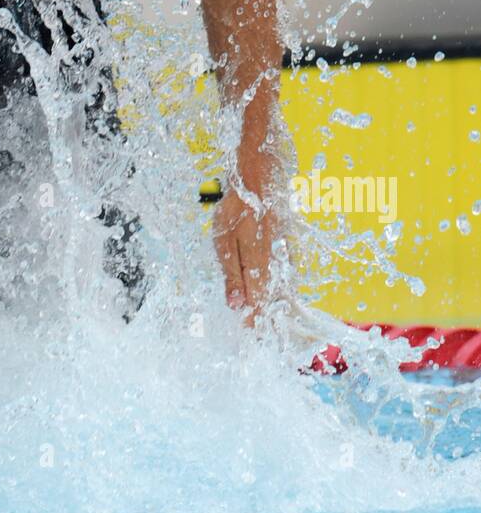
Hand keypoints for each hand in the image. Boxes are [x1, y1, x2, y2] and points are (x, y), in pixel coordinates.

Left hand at [212, 187, 276, 326]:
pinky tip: (280, 294)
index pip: (258, 302)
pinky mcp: (288, 243)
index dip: (253, 320)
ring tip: (274, 324)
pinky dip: (282, 288)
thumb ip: (232, 273)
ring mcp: (285, 252)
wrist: (261, 174)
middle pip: (274, 299)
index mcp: (259, 264)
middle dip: (269, 319)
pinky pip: (287, 274)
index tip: (251, 337)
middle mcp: (277, 262)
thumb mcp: (224, 239)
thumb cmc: (238, 206)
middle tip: (266, 338)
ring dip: (278, 306)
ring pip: (283, 288)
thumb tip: (235, 303)